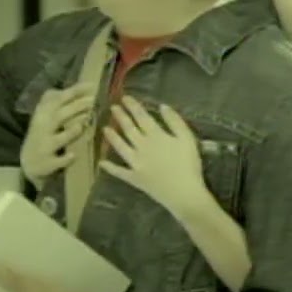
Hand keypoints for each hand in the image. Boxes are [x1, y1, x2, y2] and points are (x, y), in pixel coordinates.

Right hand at [21, 83, 95, 187]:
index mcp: (42, 114)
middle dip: (76, 107)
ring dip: (71, 131)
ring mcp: (44, 147)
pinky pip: (57, 161)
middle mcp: (41, 129)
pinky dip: (65, 159)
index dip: (74, 92)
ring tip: (85, 123)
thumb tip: (72, 86)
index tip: (91, 86)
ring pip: (58, 138)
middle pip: (59, 116)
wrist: (29, 163)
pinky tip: (74, 155)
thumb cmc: (42, 134)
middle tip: (93, 101)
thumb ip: (55, 101)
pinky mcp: (47, 164)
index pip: (58, 99)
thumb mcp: (44, 116)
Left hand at [99, 97, 210, 218]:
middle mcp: (142, 147)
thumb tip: (163, 106)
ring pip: (121, 147)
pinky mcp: (134, 178)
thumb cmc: (189, 165)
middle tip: (113, 108)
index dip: (133, 106)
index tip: (125, 98)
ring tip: (105, 128)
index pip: (142, 117)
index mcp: (156, 136)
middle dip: (121, 117)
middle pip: (129, 129)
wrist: (184, 193)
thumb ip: (175, 122)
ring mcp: (136, 163)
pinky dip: (110, 168)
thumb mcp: (187, 139)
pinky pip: (120, 172)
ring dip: (112, 137)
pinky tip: (102, 163)